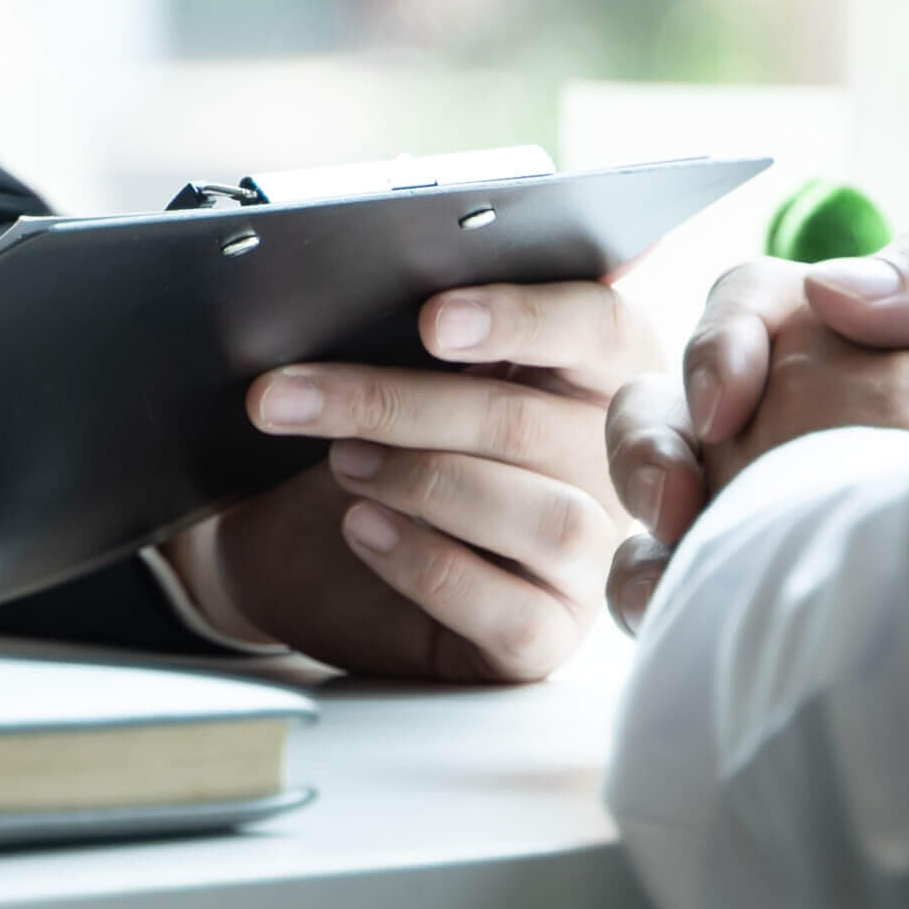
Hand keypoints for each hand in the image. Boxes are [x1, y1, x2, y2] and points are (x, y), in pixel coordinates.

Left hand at [163, 281, 654, 681]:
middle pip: (535, 424)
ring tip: (340, 464)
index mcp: (597, 373)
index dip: (522, 319)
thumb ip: (432, 328)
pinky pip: (515, 612)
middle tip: (297, 396)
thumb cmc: (370, 442)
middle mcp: (610, 465)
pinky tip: (362, 529)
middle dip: (402, 404)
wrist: (304, 550)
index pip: (598, 327)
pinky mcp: (548, 636)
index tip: (432, 322)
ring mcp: (589, 556)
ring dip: (424, 482)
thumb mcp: (395, 372)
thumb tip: (402, 273)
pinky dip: (427, 566)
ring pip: (547, 519)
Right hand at [605, 230, 908, 626]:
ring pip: (653, 484)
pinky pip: (667, 578)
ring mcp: (753, 493)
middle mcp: (782, 406)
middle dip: (653, 439)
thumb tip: (830, 288)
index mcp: (842, 330)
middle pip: (673, 397)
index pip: (748, 306)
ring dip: (644, 504)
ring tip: (673, 547)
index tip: (728, 401)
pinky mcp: (742, 577)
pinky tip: (672, 610)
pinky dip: (652, 586)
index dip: (722, 342)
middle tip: (675, 498)